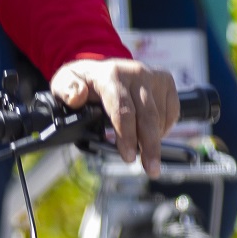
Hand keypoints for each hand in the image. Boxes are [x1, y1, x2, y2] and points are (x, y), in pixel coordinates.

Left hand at [52, 57, 179, 175]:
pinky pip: (171, 112)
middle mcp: (135, 73)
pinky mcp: (166, 81)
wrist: (104, 68)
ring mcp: (153, 76)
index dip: (126, 135)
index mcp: (110, 75)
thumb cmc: (84, 82)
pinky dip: (163, 129)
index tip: (128, 157)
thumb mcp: (65, 82)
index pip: (123, 109)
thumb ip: (66, 89)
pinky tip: (151, 136)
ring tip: (146, 156)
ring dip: (154, 141)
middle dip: (149, 146)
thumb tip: (77, 97)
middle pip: (147, 116)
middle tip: (150, 169)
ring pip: (160, 117)